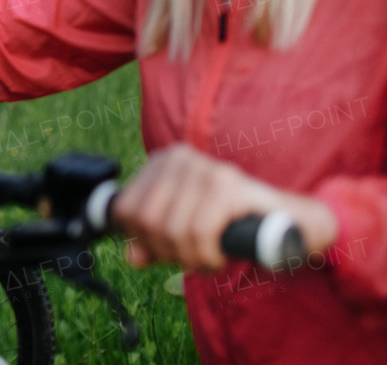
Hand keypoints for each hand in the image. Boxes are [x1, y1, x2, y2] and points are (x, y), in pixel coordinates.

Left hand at [111, 142, 338, 271]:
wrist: (292, 221)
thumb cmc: (233, 224)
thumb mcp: (184, 232)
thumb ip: (154, 242)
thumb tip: (131, 257)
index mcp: (162, 162)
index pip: (125, 210)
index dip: (143, 241)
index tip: (169, 251)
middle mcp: (179, 158)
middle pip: (146, 221)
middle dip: (168, 252)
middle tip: (194, 258)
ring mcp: (204, 168)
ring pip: (171, 230)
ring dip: (191, 257)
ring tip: (210, 257)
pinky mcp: (228, 185)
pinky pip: (198, 233)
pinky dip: (207, 255)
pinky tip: (221, 255)